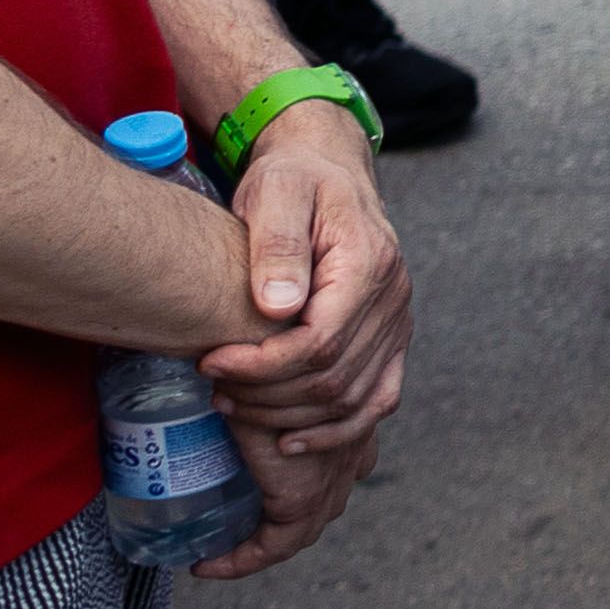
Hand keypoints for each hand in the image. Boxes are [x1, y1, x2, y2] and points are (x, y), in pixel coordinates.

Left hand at [192, 109, 412, 570]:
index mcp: (369, 264)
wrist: (325, 170)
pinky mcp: (391, 339)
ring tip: (234, 402)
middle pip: (333, 379)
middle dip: (266, 394)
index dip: (262, 366)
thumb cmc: (294, 179)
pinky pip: (378, 400)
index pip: (320, 343)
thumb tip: (278, 307)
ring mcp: (398, 323)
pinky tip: (291, 438)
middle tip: (215, 385)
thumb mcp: (275, 193)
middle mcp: (394, 298)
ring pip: (352, 399)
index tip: (211, 361)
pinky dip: (338, 430)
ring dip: (289, 415)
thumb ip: (276, 246)